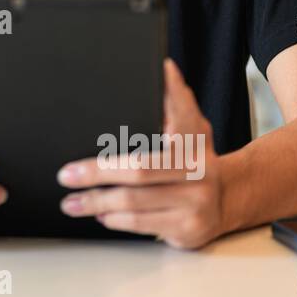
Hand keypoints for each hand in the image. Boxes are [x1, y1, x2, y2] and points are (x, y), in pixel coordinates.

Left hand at [56, 58, 224, 249]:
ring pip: (134, 201)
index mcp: (195, 141)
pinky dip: (115, 219)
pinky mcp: (188, 229)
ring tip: (71, 202)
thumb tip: (165, 67)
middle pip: (139, 170)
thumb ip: (177, 101)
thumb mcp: (193, 128)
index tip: (105, 109)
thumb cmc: (195, 160)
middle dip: (96, 172)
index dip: (156, 106)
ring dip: (96, 202)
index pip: (172, 120)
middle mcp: (199, 171)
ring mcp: (196, 202)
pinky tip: (99, 214)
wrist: (229, 201)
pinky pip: (141, 223)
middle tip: (67, 175)